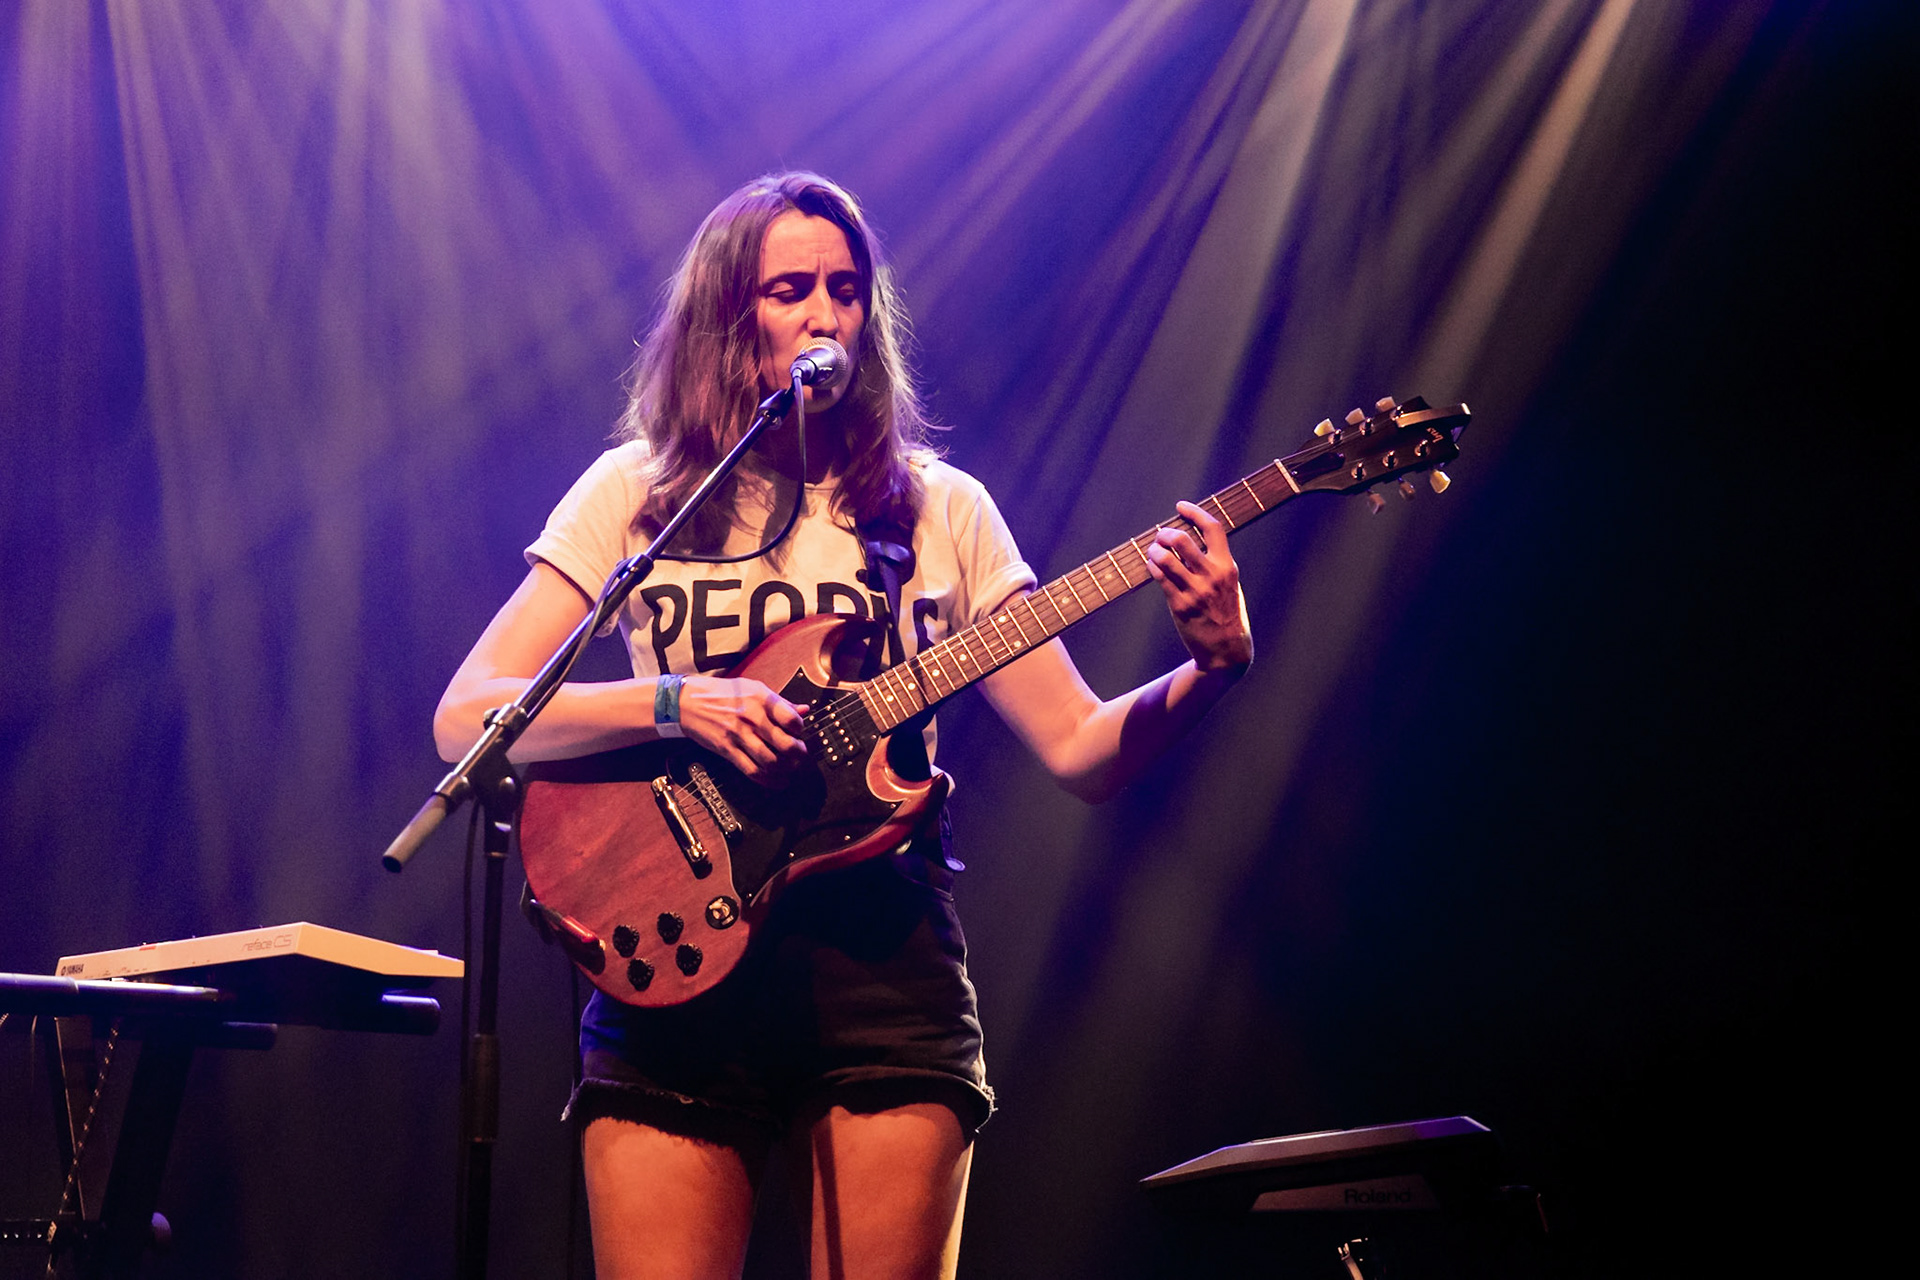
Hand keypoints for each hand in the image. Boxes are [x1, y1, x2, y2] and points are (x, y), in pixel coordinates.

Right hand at [672, 676, 809, 783]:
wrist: (687, 702)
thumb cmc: (721, 693)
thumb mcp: (752, 688)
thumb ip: (780, 701)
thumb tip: (803, 710)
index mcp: (762, 699)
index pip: (792, 719)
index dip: (800, 730)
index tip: (799, 733)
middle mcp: (752, 718)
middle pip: (785, 744)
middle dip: (798, 755)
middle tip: (800, 756)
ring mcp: (739, 735)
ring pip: (770, 761)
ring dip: (784, 770)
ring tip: (789, 770)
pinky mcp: (727, 750)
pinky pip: (751, 770)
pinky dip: (766, 779)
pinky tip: (773, 780)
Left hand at [1145, 501, 1253, 674]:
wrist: (1226, 649)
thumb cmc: (1227, 612)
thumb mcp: (1230, 583)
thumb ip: (1216, 562)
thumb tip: (1192, 540)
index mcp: (1228, 566)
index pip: (1212, 528)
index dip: (1194, 512)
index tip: (1180, 506)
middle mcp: (1212, 576)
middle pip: (1182, 540)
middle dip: (1166, 533)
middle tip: (1161, 536)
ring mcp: (1195, 591)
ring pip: (1165, 558)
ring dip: (1154, 550)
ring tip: (1153, 551)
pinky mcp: (1180, 605)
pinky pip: (1160, 578)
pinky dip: (1152, 566)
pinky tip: (1152, 565)